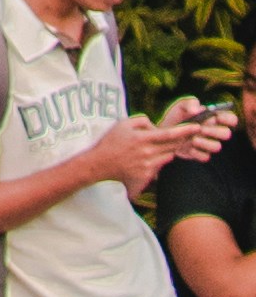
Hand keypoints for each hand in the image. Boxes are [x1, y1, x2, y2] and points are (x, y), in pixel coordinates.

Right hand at [92, 112, 216, 196]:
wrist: (100, 164)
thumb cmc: (111, 142)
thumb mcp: (123, 123)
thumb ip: (142, 120)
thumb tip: (155, 125)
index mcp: (143, 138)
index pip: (170, 133)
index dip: (185, 130)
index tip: (197, 126)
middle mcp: (148, 152)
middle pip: (174, 146)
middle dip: (185, 139)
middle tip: (194, 133)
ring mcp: (148, 166)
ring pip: (169, 156)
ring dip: (170, 150)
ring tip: (164, 145)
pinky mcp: (147, 176)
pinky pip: (160, 166)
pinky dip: (160, 160)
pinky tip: (152, 157)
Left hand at [153, 97, 234, 158]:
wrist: (162, 131)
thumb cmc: (175, 116)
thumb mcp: (180, 105)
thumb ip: (190, 103)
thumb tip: (198, 109)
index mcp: (214, 118)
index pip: (231, 118)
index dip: (228, 118)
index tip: (217, 117)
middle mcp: (214, 132)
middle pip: (226, 134)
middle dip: (215, 131)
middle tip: (201, 128)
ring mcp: (207, 144)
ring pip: (217, 147)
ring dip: (205, 142)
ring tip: (193, 138)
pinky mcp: (199, 154)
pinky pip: (205, 157)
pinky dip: (196, 152)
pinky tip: (187, 147)